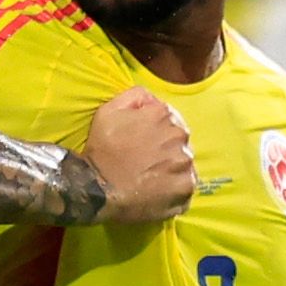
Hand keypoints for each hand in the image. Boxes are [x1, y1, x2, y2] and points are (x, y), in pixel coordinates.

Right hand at [81, 87, 198, 223]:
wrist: (99, 189)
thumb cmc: (101, 151)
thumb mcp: (108, 111)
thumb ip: (135, 96)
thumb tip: (152, 98)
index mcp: (163, 114)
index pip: (169, 117)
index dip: (154, 130)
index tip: (141, 142)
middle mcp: (179, 134)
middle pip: (178, 139)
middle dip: (165, 147)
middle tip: (145, 160)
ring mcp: (184, 161)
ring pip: (183, 161)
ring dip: (171, 167)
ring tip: (150, 177)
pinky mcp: (186, 185)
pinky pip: (186, 183)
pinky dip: (175, 186)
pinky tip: (157, 189)